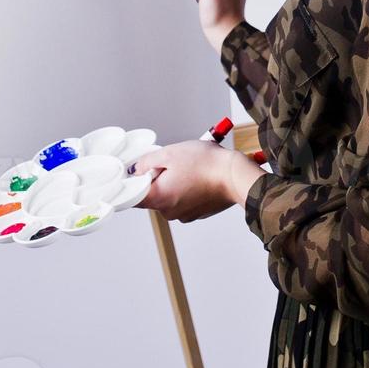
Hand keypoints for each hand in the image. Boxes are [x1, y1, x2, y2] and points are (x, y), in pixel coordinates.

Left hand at [131, 140, 264, 222]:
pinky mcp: (197, 212)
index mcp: (158, 199)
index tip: (138, 173)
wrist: (235, 176)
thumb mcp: (169, 153)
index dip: (133, 183)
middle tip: (173, 162)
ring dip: (175, 181)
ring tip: (191, 167)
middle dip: (159, 177)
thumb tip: (136, 169)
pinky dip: (188, 188)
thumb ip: (146, 162)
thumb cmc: (207, 165)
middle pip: (153, 194)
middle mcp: (169, 212)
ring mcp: (184, 214)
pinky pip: (185, 199)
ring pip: (171, 195)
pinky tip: (199, 175)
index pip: (132, 197)